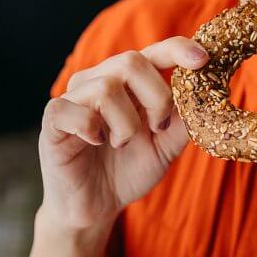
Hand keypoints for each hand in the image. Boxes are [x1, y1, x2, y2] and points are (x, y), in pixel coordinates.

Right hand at [37, 36, 208, 234]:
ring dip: (126, 123)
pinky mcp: (53, 121)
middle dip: (156, 98)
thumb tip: (200, 97)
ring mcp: (74, 99)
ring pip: (105, 87)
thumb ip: (182, 122)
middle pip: (131, 61)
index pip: (154, 52)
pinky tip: (96, 142)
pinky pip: (71, 109)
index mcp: (129, 83)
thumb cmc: (127, 171)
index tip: (202, 60)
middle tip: (158, 128)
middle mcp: (99, 81)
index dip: (178, 49)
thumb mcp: (165, 148)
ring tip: (122, 143)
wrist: (95, 207)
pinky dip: (90, 127)